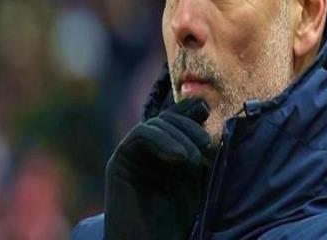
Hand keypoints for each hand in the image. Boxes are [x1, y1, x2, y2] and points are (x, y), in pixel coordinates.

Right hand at [104, 98, 210, 239]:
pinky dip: (161, 139)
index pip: (176, 116)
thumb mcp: (194, 176)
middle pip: (168, 117)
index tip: (207, 112)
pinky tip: (178, 157)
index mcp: (165, 149)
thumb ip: (197, 147)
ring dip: (178, 134)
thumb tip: (202, 109)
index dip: (191, 109)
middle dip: (189, 126)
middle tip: (206, 146)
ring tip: (193, 158)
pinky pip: (140, 135)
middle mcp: (147, 149)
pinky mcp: (119, 161)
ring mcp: (132, 153)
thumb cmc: (175, 218)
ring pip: (155, 123)